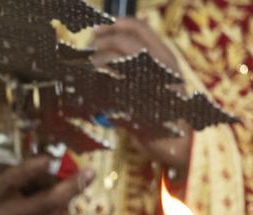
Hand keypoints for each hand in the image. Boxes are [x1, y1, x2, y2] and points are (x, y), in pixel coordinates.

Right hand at [0, 156, 94, 214]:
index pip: (11, 181)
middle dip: (71, 186)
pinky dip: (56, 210)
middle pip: (46, 202)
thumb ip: (7, 168)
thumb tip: (37, 151)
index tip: (47, 159)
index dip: (29, 170)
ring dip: (64, 196)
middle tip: (89, 173)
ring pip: (55, 212)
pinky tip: (49, 204)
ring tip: (62, 186)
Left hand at [92, 19, 192, 172]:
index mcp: (165, 58)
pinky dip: (93, 90)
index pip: (140, 29)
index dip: (116, 24)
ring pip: (113, 63)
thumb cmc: (164, 110)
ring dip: (94, 64)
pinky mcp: (133, 106)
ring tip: (86, 70)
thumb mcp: (157, 80)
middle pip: (123, 42)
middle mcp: (158, 68)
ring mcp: (146, 85)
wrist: (176, 141)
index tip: (98, 30)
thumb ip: (139, 65)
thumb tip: (107, 52)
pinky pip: (106, 91)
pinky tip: (88, 93)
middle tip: (88, 50)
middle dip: (100, 43)